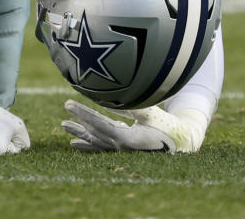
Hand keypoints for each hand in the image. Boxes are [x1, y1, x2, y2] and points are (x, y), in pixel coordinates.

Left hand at [61, 100, 205, 152]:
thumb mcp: (151, 114)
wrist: (181, 145)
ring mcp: (121, 148)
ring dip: (80, 132)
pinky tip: (75, 143)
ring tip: (63, 126)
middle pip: (95, 133)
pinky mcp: (122, 145)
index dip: (83, 114)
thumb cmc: (167, 127)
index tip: (68, 104)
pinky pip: (101, 144)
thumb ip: (132, 107)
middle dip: (78, 121)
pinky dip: (89, 142)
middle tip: (63, 109)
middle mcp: (121, 147)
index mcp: (128, 140)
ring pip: (96, 140)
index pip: (100, 125)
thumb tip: (113, 96)